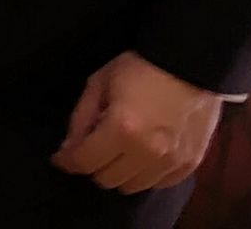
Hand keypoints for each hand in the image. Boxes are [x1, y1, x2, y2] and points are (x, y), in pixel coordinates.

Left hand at [51, 50, 222, 193]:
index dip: (67, 161)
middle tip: (94, 147)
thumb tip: (69, 148)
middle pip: (107, 180)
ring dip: (120, 172)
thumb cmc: (140, 67)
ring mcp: (171, 162)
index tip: (60, 158)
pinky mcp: (190, 165)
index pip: (86, 162)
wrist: (190, 63)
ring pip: (133, 187)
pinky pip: (158, 184)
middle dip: (94, 165)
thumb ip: (80, 119)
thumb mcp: (99, 83)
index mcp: (122, 129)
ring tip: (120, 150)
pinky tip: (143, 155)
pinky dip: (145, 175)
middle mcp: (148, 152)